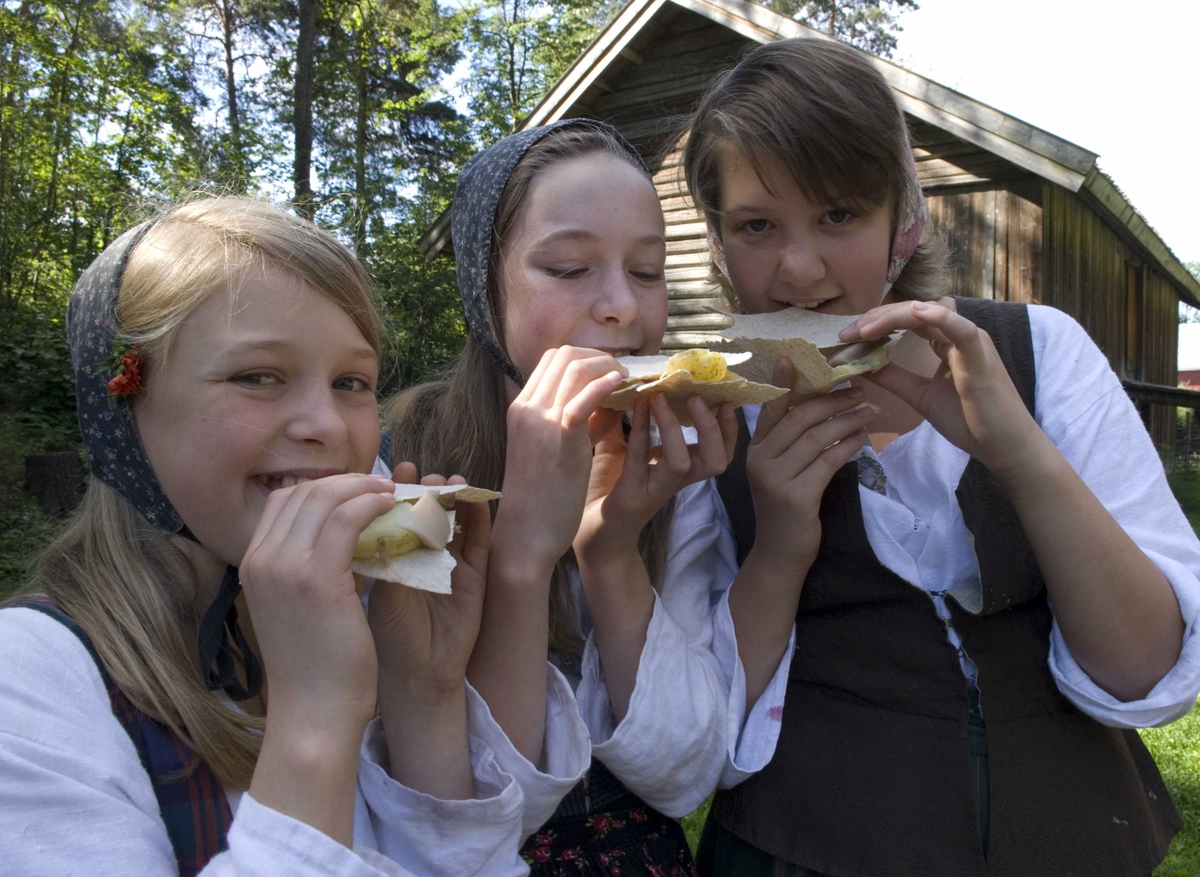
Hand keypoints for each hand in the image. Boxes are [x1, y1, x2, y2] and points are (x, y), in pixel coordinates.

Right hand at [239, 473, 395, 737]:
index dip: (321, 487)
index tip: (355, 491)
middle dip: (346, 481)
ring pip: (326, 498)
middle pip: (303, 492)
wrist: (313, 713)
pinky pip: (348, 518)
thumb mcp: (295, 607)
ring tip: (392, 492)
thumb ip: (304, 569)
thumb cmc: (313, 666)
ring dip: (364, 487)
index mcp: (252, 564)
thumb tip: (337, 535)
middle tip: (380, 484)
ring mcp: (285, 567)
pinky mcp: (317, 578)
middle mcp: (262, 559)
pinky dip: (373, 504)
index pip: (282, 501)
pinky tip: (393, 507)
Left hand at [368, 471, 490, 693]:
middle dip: (426, 489)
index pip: (399, 512)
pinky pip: (481, 540)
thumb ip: (384, 553)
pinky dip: (480, 518)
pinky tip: (476, 499)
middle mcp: (425, 553)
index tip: (397, 470)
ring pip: (456, 519)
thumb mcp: (379, 588)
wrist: (419, 672)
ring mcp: (452, 561)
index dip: (398, 490)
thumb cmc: (388, 634)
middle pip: (430, 510)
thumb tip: (379, 511)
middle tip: (423, 474)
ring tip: (448, 481)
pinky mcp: (477, 574)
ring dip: (454, 498)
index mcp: (397, 553)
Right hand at [495, 346, 626, 572]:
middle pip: (563, 355)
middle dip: (599, 357)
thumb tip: (604, 404)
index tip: (608, 369)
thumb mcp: (546, 450)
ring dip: (607, 367)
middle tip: (623, 372)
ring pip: (574, 368)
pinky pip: (582, 398)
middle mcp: (527, 408)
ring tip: (628, 380)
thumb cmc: (540, 497)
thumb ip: (568, 423)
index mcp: (521, 408)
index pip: (551, 359)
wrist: (525, 534)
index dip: (585, 357)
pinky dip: (604, 385)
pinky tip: (622, 386)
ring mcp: (540, 421)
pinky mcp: (560, 439)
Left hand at [573, 393, 736, 562]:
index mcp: (679, 469)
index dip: (727, 426)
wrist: (589, 537)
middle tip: (699, 396)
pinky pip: (640, 461)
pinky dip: (640, 432)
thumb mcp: (619, 450)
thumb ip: (626, 422)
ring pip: (684, 463)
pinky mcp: (630, 498)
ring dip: (675, 428)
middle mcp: (674, 482)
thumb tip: (627, 384)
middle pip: (717, 459)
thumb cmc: (606, 492)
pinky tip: (636, 409)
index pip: (719, 449)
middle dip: (715, 427)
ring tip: (663, 399)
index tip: (723, 395)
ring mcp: (654, 491)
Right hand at [746, 359, 871, 572]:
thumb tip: (819, 405)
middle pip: (799, 417)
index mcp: (754, 449)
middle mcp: (760, 460)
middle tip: (858, 391)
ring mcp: (776, 478)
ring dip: (846, 420)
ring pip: (817, 437)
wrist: (779, 553)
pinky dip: (849, 446)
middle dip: (831, 400)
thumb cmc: (785, 508)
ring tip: (867, 411)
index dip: (784, 381)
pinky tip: (863, 438)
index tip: (796, 357)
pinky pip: (828, 461)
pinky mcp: (797, 496)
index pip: (771, 407)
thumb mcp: (780, 470)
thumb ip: (790, 442)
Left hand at [841, 299, 1043, 478]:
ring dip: (894, 316)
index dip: (875, 323)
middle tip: (847, 334)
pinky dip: (940, 318)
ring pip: (931, 313)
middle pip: (914, 310)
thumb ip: (892, 378)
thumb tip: (859, 365)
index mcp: (947, 341)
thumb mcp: (920, 396)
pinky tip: (917, 312)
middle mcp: (959, 335)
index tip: (846, 338)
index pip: (907, 319)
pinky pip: (961, 330)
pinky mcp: (980, 359)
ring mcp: (972, 343)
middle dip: (876, 318)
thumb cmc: (969, 421)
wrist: (1004, 447)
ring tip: (865, 329)